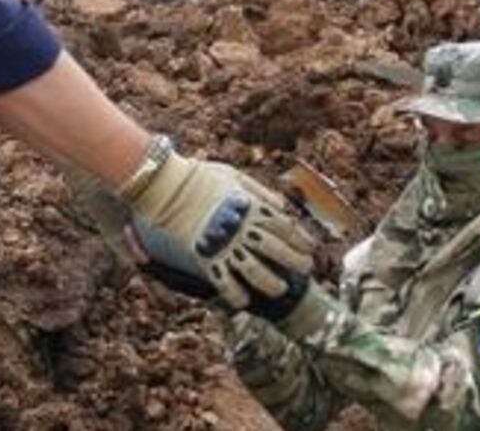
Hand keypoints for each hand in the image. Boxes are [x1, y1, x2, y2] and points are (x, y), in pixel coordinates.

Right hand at [123, 145, 316, 310]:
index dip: (301, 239)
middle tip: (306, 269)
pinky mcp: (206, 257)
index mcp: (251, 207)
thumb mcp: (235, 176)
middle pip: (277, 250)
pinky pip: (224, 282)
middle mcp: (242, 228)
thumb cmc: (201, 177)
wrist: (169, 185)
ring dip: (271, 282)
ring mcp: (225, 244)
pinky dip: (235, 294)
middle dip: (295, 261)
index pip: (284, 226)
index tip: (310, 248)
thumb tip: (282, 206)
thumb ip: (260, 192)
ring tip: (281, 289)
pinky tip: (243, 302)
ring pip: (255, 270)